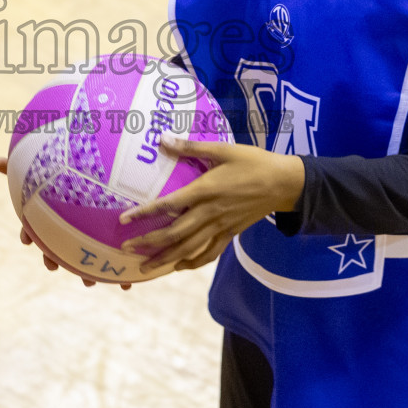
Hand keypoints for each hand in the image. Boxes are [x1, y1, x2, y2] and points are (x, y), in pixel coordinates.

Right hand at [0, 156, 130, 289]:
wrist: (112, 182)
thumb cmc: (75, 177)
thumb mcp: (50, 171)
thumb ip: (26, 168)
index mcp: (56, 219)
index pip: (37, 229)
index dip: (30, 235)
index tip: (26, 240)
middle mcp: (72, 233)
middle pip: (61, 249)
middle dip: (56, 261)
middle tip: (53, 266)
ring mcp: (93, 241)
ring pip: (88, 262)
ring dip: (87, 274)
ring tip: (90, 282)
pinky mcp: (116, 247)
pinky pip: (118, 265)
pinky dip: (121, 277)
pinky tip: (126, 286)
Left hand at [118, 133, 303, 273]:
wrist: (284, 183)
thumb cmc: (253, 162)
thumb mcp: (223, 149)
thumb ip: (191, 147)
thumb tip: (162, 139)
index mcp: (205, 190)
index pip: (168, 205)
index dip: (145, 214)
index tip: (124, 220)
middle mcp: (210, 213)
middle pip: (175, 234)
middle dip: (149, 243)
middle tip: (126, 249)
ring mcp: (221, 226)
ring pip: (189, 248)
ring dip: (166, 259)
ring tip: (146, 267)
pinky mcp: (231, 234)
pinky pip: (209, 253)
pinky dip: (192, 263)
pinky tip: (178, 267)